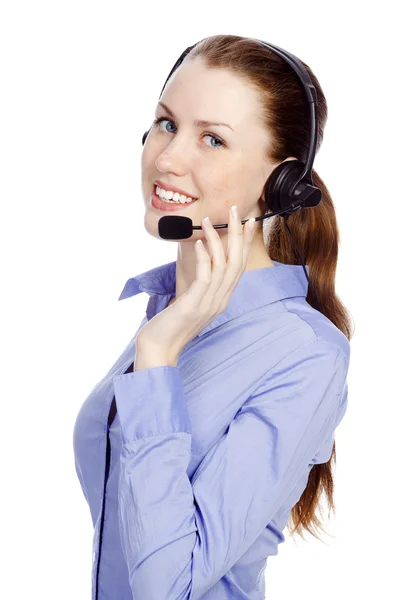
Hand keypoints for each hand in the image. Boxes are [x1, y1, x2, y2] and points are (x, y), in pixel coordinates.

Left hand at [135, 206, 255, 362]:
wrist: (159, 349)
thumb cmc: (171, 323)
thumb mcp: (191, 300)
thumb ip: (200, 283)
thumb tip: (200, 257)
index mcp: (222, 298)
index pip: (240, 266)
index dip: (245, 243)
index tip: (249, 222)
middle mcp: (220, 300)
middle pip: (237, 262)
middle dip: (238, 235)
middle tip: (237, 211)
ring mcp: (209, 304)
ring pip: (223, 267)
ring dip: (217, 240)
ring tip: (209, 221)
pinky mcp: (194, 306)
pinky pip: (205, 278)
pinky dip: (203, 258)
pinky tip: (197, 243)